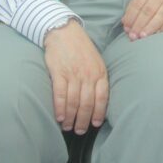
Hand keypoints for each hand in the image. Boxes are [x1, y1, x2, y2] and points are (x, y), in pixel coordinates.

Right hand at [42, 19, 108, 133]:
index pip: (102, 97)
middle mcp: (88, 74)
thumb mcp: (96, 61)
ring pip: (74, 101)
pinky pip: (60, 94)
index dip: (99, 113)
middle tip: (80, 131)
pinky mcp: (59, 72)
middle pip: (87, 103)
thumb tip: (98, 99)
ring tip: (68, 126)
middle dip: (84, 120)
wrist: (64, 32)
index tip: (95, 124)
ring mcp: (73, 74)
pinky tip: (59, 117)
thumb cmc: (81, 49)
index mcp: (100, 72)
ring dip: (71, 117)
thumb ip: (97, 78)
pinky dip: (60, 108)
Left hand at [121, 0, 162, 40]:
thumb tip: (125, 22)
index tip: (126, 28)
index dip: (131, 16)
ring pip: (161, 15)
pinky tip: (157, 34)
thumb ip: (136, 4)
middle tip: (133, 36)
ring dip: (150, 27)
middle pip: (149, 10)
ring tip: (142, 37)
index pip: (139, 3)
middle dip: (139, 24)